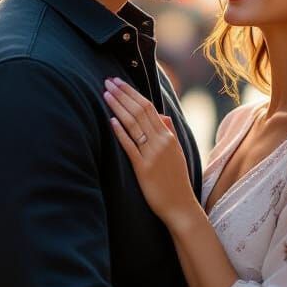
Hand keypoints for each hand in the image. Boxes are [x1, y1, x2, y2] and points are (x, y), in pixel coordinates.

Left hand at [104, 78, 198, 227]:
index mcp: (168, 136)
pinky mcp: (143, 168)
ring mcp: (152, 154)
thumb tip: (162, 115)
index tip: (119, 82)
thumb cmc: (176, 180)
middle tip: (108, 81)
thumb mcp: (177, 152)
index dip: (132, 93)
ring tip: (105, 94)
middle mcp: (161, 141)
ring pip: (134, 124)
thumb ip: (170, 132)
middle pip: (139, 111)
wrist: (181, 205)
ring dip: (118, 107)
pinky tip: (111, 121)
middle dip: (122, 94)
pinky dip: (120, 132)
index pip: (148, 107)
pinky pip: (130, 146)